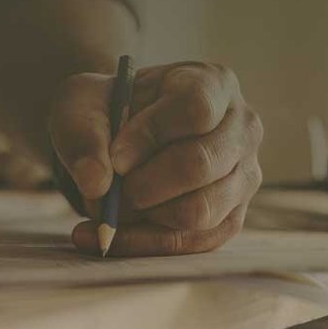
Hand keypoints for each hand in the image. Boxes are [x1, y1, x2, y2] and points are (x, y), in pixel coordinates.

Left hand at [48, 62, 263, 255]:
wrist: (124, 139)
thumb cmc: (109, 113)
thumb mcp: (82, 105)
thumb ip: (82, 135)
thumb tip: (96, 183)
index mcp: (213, 84)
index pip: (195, 109)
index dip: (151, 135)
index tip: (115, 157)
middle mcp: (242, 128)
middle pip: (201, 164)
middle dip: (144, 185)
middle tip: (110, 190)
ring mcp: (244, 176)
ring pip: (201, 210)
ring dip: (145, 217)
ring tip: (110, 208)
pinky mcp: (232, 217)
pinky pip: (195, 243)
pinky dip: (146, 244)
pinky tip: (108, 236)